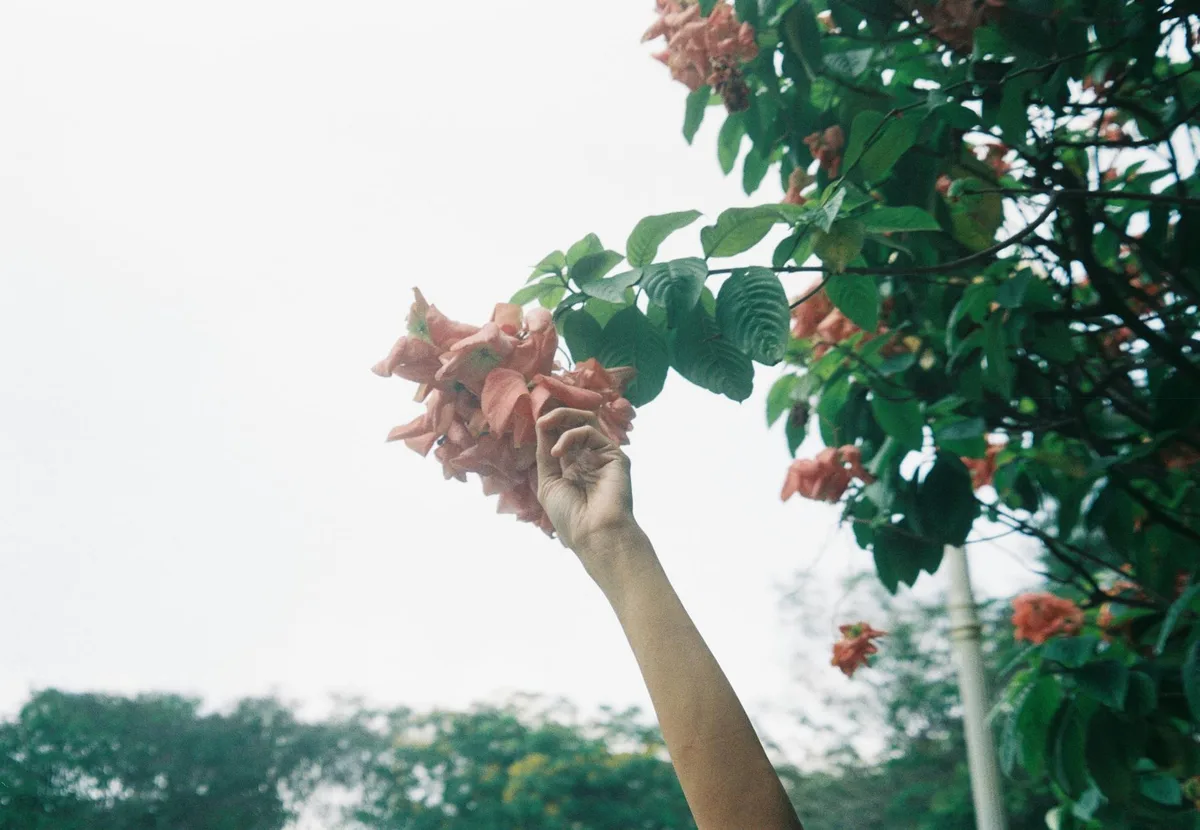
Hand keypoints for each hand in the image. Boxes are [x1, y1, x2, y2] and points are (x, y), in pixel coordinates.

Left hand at [535, 408, 639, 557]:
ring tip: (545, 424)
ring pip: (587, 420)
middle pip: (576, 423)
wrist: (594, 535)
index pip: (562, 434)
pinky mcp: (615, 455)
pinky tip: (558, 452)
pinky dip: (570, 435)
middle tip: (541, 419)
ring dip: (563, 416)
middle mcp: (589, 457)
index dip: (549, 425)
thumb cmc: (570, 517)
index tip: (534, 423)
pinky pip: (591, 432)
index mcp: (573, 465)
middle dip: (556, 415)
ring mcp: (603, 455)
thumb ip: (545, 454)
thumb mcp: (548, 482)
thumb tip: (541, 425)